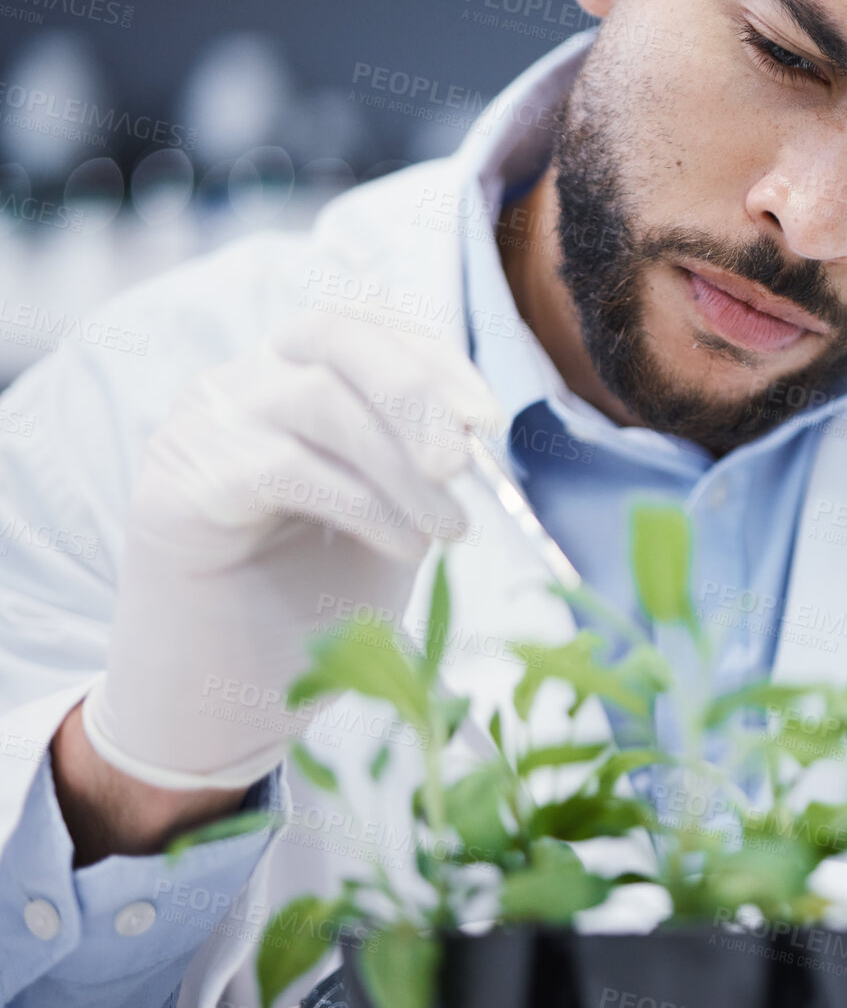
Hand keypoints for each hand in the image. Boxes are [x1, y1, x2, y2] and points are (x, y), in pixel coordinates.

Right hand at [80, 307, 503, 791]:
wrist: (222, 701)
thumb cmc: (310, 601)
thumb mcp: (389, 513)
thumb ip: (421, 461)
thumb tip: (478, 432)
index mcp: (288, 378)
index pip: (361, 325)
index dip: (431, 357)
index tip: (488, 417)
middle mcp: (236, 386)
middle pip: (332, 336)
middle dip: (417, 391)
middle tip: (464, 464)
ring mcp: (199, 430)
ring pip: (319, 401)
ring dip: (402, 467)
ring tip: (448, 530)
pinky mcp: (178, 489)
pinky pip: (285, 467)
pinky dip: (363, 503)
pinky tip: (402, 546)